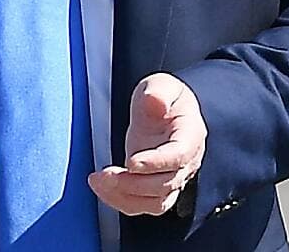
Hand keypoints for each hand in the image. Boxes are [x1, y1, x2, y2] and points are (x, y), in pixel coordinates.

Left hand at [88, 73, 206, 216]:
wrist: (165, 109)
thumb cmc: (164, 96)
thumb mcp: (162, 84)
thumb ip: (159, 91)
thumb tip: (155, 101)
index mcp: (190, 135)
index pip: (178, 155)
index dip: (156, 162)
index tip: (131, 162)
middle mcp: (185, 162)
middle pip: (165, 184)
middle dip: (133, 183)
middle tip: (105, 174)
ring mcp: (171, 177)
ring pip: (155, 202)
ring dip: (125, 196)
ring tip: (98, 182)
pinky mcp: (154, 186)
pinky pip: (142, 204)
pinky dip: (120, 201)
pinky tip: (101, 187)